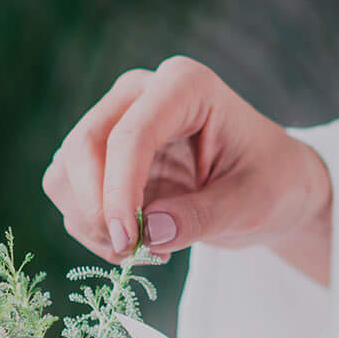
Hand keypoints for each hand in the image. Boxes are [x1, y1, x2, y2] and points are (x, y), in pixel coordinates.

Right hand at [42, 56, 334, 277]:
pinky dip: (91, 228)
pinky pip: (69, 194)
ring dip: (91, 223)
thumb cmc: (271, 181)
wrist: (271, 183)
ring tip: (143, 249)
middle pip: (84, 147)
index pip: (131, 135)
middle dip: (98, 209)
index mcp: (185, 85)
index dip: (119, 190)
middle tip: (132, 252)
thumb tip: (148, 232)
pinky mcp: (100, 154)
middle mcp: (140, 92)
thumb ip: (203, 217)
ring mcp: (114, 120)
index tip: (128, 240)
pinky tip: (135, 241)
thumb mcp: (253, 203)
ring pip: (66, 173)